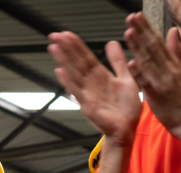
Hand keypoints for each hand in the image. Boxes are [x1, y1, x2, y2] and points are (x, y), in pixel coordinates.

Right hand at [48, 32, 140, 146]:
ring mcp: (88, 94)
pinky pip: (77, 91)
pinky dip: (68, 82)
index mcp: (101, 77)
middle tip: (54, 35)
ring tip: (53, 47)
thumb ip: (118, 62)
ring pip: (74, 73)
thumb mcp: (126, 79)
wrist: (126, 130)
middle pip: (77, 62)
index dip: (76, 45)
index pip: (86, 57)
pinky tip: (60, 72)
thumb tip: (111, 43)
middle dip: (66, 48)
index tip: (66, 34)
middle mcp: (92, 84)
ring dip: (64, 60)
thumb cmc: (126, 109)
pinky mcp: (88, 106)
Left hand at [124, 14, 180, 136]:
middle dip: (141, 31)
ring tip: (128, 32)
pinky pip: (147, 82)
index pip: (157, 42)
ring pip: (149, 61)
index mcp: (172, 63)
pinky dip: (139, 72)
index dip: (147, 28)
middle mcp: (168, 68)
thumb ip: (176, 51)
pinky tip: (131, 62)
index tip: (137, 16)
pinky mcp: (157, 94)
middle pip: (153, 47)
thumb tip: (172, 32)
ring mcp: (163, 81)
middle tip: (131, 17)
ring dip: (138, 46)